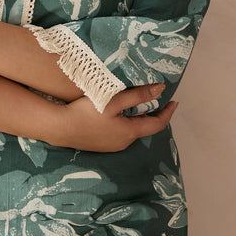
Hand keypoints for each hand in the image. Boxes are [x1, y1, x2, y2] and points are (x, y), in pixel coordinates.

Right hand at [60, 84, 176, 151]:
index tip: (174, 102)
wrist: (60, 128)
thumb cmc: (87, 113)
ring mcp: (112, 146)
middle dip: (151, 114)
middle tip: (153, 98)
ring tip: (134, 103)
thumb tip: (161, 90)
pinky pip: (119, 134)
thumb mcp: (114, 100)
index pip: (157, 124)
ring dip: (136, 118)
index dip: (168, 113)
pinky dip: (124, 123)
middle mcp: (124, 143)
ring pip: (131, 131)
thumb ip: (138, 95)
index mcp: (130, 132)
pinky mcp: (101, 146)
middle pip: (144, 127)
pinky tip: (114, 114)